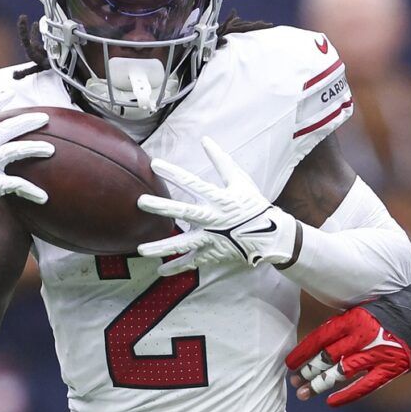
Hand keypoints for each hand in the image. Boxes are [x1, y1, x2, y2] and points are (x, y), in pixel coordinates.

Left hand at [137, 137, 298, 274]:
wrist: (270, 235)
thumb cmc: (254, 204)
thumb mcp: (240, 180)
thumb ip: (221, 161)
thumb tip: (206, 140)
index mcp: (218, 199)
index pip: (192, 182)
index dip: (173, 173)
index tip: (154, 164)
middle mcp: (212, 219)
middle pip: (183, 212)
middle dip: (161, 207)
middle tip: (140, 202)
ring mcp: (211, 239)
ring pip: (183, 244)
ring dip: (162, 248)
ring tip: (142, 250)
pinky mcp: (213, 254)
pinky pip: (192, 262)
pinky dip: (177, 267)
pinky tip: (161, 271)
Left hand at [286, 306, 410, 405]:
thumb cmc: (394, 311)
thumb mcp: (365, 310)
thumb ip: (345, 325)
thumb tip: (321, 341)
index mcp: (354, 319)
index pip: (321, 337)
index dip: (303, 352)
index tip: (290, 363)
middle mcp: (363, 336)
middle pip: (327, 357)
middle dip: (308, 371)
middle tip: (295, 381)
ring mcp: (377, 354)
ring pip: (341, 373)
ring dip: (321, 384)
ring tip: (305, 394)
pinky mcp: (391, 368)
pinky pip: (365, 385)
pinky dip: (347, 395)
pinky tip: (332, 402)